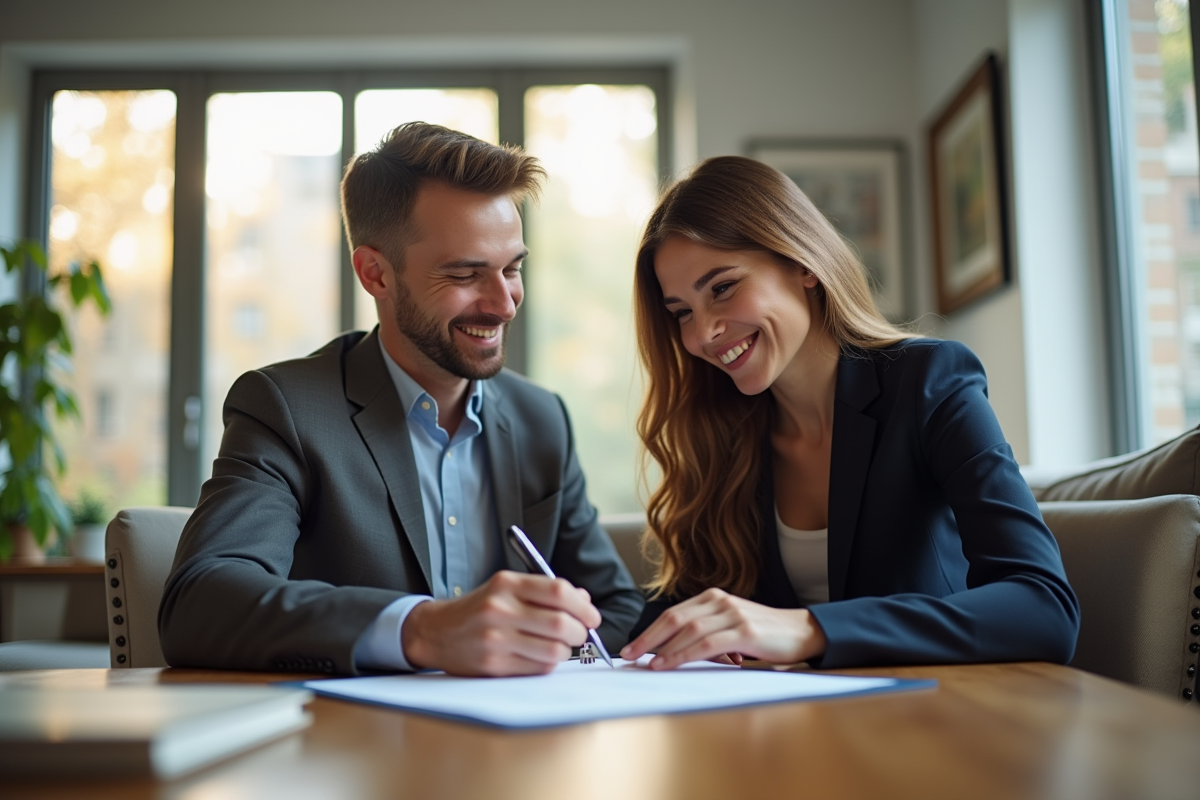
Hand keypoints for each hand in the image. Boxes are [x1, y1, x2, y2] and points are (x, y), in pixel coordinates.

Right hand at [401, 570, 600, 675]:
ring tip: (560, 647)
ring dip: (566, 651)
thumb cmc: (480, 608)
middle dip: (580, 632)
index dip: (583, 606)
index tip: (592, 616)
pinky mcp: (493, 665)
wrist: (436, 632)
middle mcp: (500, 609)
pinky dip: (548, 664)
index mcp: (506, 583)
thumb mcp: (507, 588)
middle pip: (560, 623)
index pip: (558, 591)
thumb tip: (584, 599)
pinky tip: (541, 657)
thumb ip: (545, 591)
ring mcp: (495, 639)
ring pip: (553, 650)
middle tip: (580, 634)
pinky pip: (538, 668)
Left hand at [619, 588, 826, 669]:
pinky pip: (707, 644)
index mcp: (713, 597)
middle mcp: (720, 601)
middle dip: (648, 638)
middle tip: (628, 655)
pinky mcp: (745, 632)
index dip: (649, 631)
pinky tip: (669, 663)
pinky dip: (683, 654)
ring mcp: (732, 615)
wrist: (801, 631)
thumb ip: (704, 633)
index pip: (673, 614)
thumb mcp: (729, 627)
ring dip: (663, 648)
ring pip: (688, 630)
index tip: (630, 647)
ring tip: (646, 663)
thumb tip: (670, 651)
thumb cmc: (762, 633)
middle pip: (674, 618)